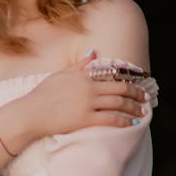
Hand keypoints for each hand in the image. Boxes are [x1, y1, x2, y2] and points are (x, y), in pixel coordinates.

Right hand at [14, 50, 149, 140]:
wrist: (30, 113)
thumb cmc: (42, 95)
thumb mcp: (61, 75)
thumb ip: (80, 65)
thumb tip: (93, 52)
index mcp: (83, 75)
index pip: (112, 75)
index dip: (128, 80)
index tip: (137, 84)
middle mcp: (88, 87)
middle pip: (120, 89)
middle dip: (136, 94)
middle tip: (146, 98)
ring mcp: (87, 103)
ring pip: (119, 104)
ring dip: (134, 108)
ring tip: (142, 112)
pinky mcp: (85, 119)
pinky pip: (111, 119)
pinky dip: (124, 121)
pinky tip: (132, 124)